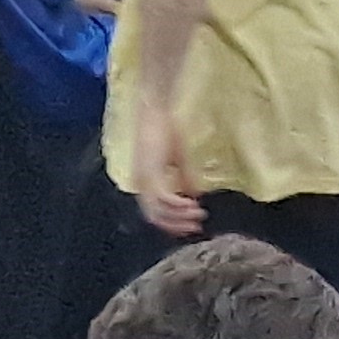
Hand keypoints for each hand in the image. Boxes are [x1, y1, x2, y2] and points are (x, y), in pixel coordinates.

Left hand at [132, 96, 205, 236]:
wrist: (155, 110)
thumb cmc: (165, 128)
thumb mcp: (178, 157)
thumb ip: (186, 178)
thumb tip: (196, 196)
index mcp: (143, 181)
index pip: (153, 212)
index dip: (170, 223)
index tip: (189, 227)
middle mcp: (140, 183)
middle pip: (154, 217)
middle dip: (176, 225)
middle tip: (195, 228)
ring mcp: (144, 179)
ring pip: (158, 211)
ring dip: (180, 217)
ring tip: (198, 216)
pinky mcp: (151, 173)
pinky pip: (165, 199)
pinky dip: (179, 206)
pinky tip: (193, 205)